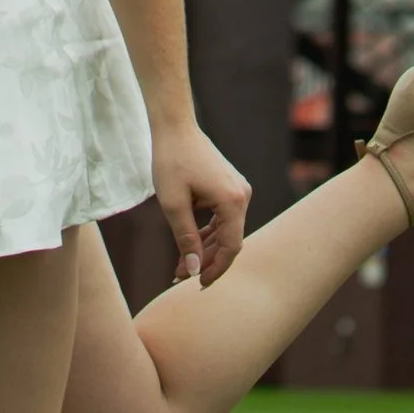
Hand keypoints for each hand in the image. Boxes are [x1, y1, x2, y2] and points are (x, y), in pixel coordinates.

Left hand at [149, 118, 248, 286]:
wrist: (175, 127)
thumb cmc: (171, 161)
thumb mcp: (173, 204)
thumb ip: (186, 239)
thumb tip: (194, 270)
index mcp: (233, 201)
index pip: (231, 247)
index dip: (216, 269)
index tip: (198, 285)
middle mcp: (242, 195)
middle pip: (229, 240)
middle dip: (206, 260)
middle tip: (179, 276)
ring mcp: (237, 190)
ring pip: (225, 230)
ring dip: (205, 248)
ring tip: (180, 265)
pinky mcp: (229, 186)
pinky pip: (222, 217)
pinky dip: (207, 232)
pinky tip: (190, 243)